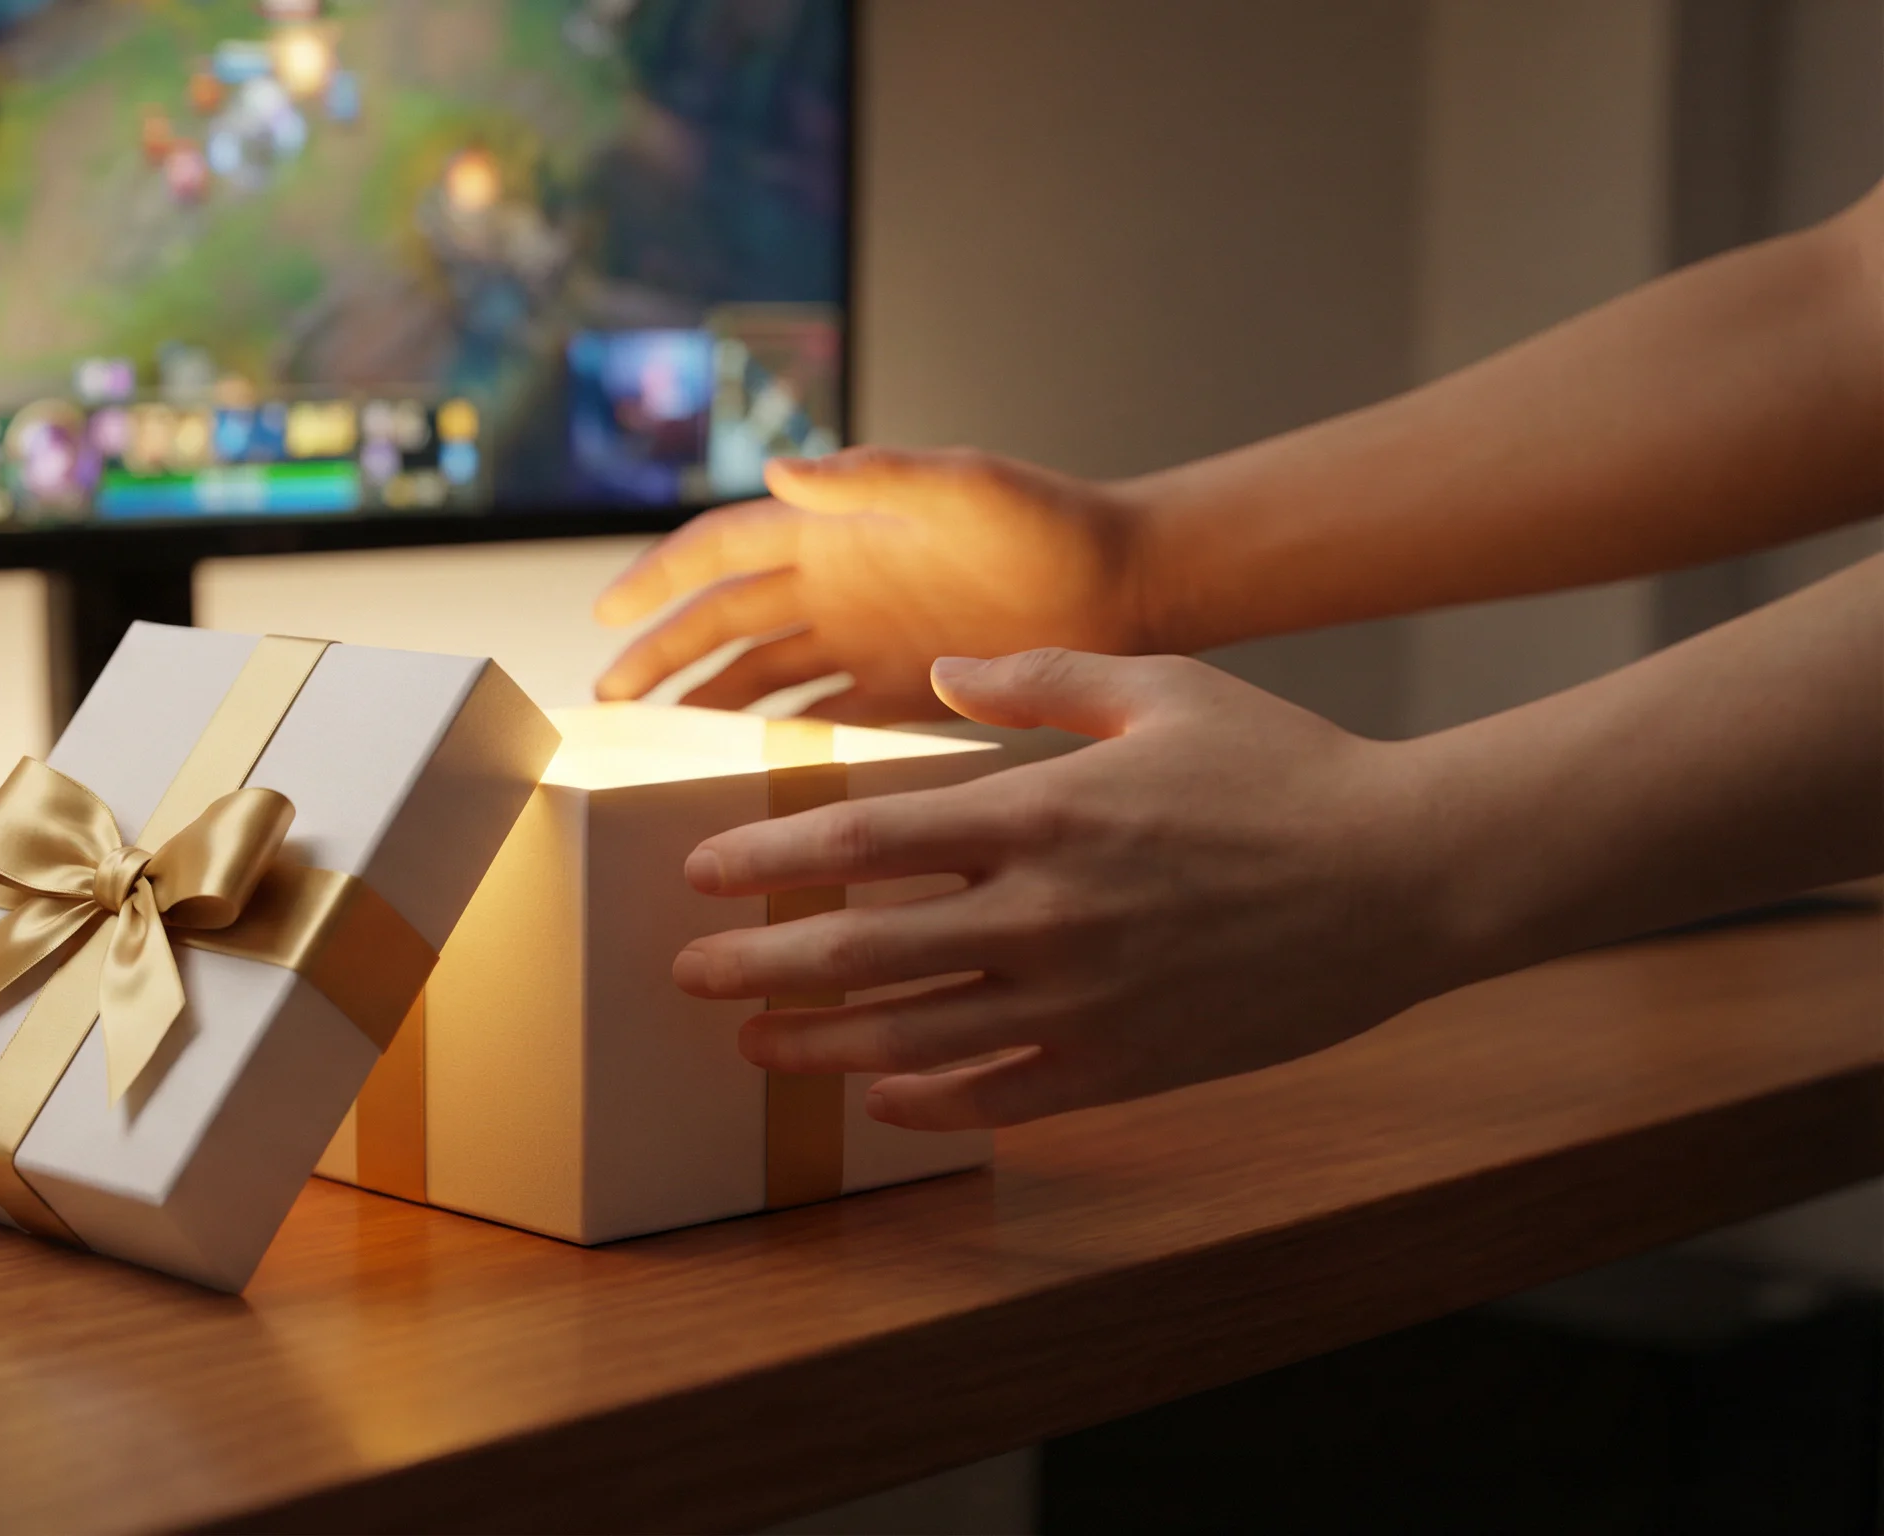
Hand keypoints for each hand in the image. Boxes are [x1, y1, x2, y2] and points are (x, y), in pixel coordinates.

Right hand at [594, 447, 1154, 721]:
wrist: (1129, 585)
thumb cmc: (1049, 523)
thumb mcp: (965, 487)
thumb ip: (875, 478)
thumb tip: (778, 468)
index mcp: (835, 529)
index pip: (721, 551)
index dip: (658, 580)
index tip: (603, 615)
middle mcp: (835, 584)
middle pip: (722, 623)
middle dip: (659, 658)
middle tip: (605, 705)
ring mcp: (862, 640)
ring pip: (760, 679)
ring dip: (705, 707)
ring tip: (653, 749)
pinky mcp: (899, 692)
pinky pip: (819, 721)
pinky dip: (777, 747)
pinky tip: (744, 781)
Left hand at [671, 649, 1458, 1126]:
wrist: (1412, 876)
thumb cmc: (1288, 769)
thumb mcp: (1163, 689)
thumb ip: (1039, 674)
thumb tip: (939, 668)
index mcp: (1044, 811)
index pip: (863, 842)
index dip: (768, 860)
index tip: (703, 873)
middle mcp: (1047, 914)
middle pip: (860, 950)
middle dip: (759, 966)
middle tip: (688, 976)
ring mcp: (1086, 1000)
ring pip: (913, 1037)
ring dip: (820, 1045)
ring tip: (754, 1045)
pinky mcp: (1130, 1065)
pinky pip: (1004, 1097)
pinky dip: (931, 1103)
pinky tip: (880, 1098)